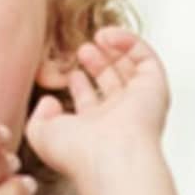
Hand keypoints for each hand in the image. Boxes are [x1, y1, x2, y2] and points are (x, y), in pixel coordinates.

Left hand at [25, 26, 169, 181]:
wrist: (111, 157)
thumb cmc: (78, 153)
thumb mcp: (41, 135)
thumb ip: (39, 117)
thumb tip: (48, 102)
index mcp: (95, 130)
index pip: (91, 103)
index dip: (79, 85)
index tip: (70, 72)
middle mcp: (119, 117)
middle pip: (112, 83)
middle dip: (98, 64)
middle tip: (83, 50)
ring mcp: (138, 102)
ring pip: (131, 70)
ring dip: (115, 50)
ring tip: (98, 36)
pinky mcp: (155, 87)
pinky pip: (146, 58)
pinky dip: (130, 42)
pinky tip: (110, 36)